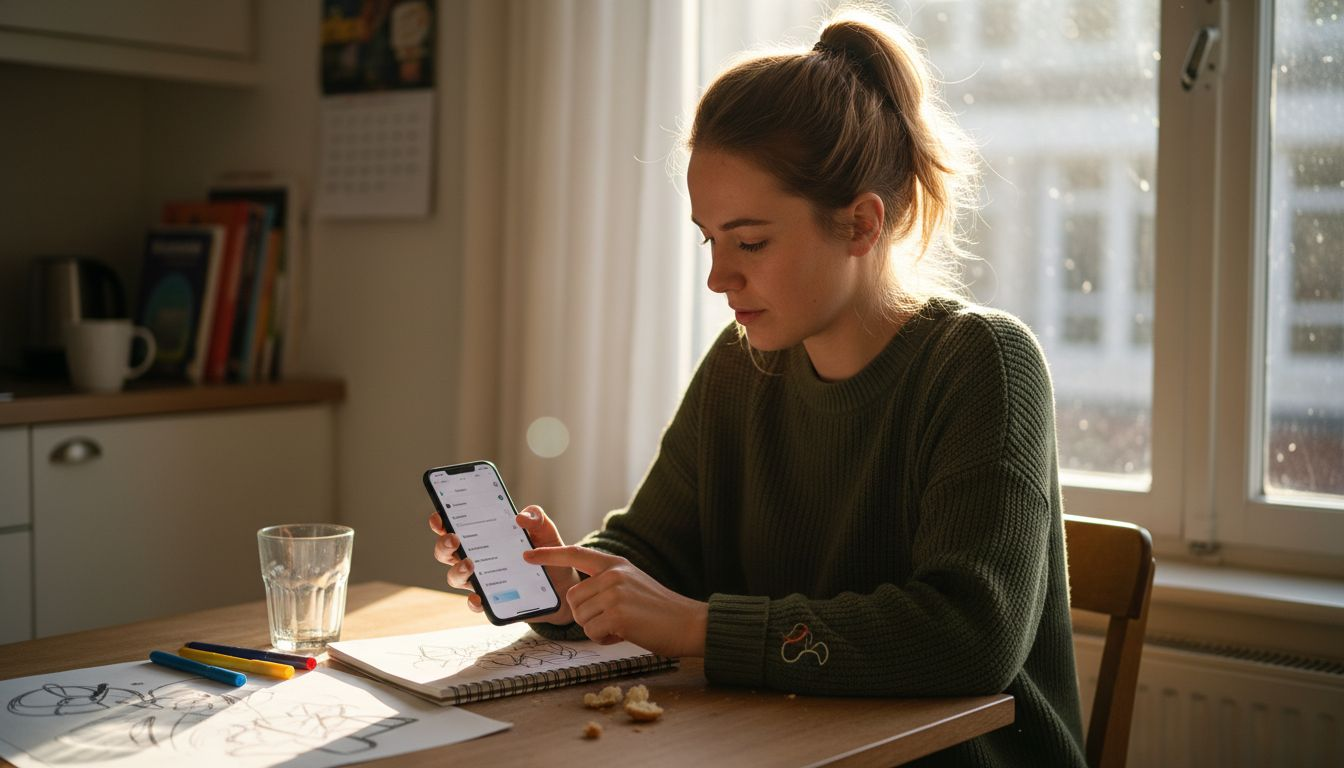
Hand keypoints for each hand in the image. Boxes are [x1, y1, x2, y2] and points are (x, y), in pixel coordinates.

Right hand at [429, 505, 578, 624]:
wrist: (563, 583)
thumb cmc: (546, 551)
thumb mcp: (545, 530)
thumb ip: (535, 517)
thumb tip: (520, 517)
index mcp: (483, 536)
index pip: (454, 526)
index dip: (441, 521)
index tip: (439, 517)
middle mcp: (476, 557)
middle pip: (446, 552)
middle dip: (444, 545)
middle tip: (454, 539)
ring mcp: (482, 580)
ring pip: (455, 577)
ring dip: (456, 570)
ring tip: (470, 564)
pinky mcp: (493, 600)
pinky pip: (476, 603)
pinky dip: (473, 601)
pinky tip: (479, 597)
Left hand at [523, 546, 706, 657]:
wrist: (689, 623)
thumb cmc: (660, 610)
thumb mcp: (632, 584)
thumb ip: (607, 584)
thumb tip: (578, 599)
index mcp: (616, 564)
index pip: (576, 553)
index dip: (549, 556)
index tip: (526, 556)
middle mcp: (613, 574)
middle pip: (572, 598)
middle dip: (585, 615)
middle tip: (612, 619)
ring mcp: (615, 593)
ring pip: (580, 617)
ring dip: (596, 629)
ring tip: (623, 625)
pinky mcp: (617, 614)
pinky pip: (591, 632)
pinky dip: (604, 639)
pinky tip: (625, 633)